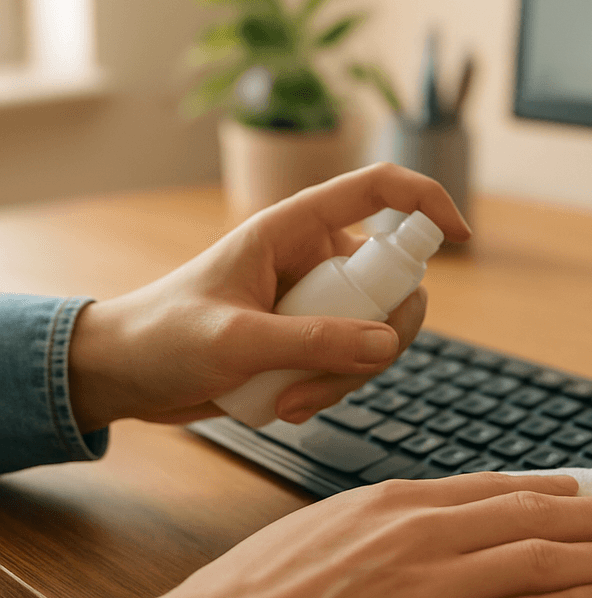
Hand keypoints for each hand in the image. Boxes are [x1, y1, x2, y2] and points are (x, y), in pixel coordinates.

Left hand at [67, 163, 469, 431]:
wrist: (125, 377)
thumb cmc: (161, 338)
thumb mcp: (234, 339)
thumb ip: (311, 340)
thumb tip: (386, 344)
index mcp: (292, 230)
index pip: (375, 191)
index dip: (426, 201)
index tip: (460, 236)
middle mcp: (314, 261)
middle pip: (394, 284)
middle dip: (379, 340)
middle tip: (343, 375)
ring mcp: (316, 304)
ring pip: (378, 334)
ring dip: (348, 377)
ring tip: (290, 400)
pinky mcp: (311, 342)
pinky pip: (354, 363)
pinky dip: (333, 391)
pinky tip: (286, 406)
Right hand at [138, 472, 591, 597]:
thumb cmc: (254, 597)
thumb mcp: (321, 531)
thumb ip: (381, 526)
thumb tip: (426, 528)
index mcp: (393, 504)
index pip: (493, 490)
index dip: (547, 491)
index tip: (580, 491)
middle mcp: (423, 534)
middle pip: (531, 517)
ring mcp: (434, 588)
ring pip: (541, 560)